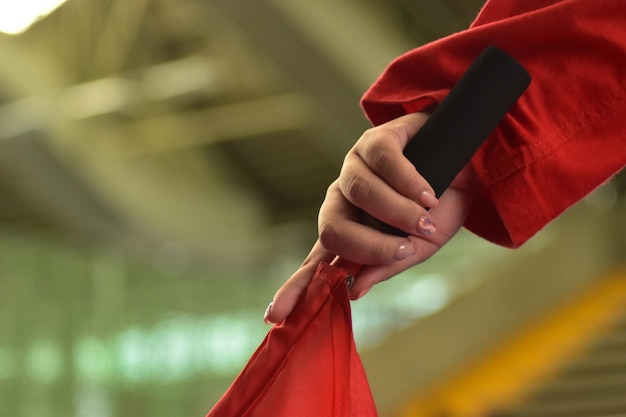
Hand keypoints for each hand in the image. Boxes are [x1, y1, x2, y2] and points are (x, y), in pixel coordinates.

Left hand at [264, 112, 480, 322]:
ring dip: (398, 213)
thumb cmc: (442, 208)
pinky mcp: (376, 137)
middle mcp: (343, 198)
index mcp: (350, 228)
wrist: (474, 168)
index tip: (275, 316)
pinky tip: (427, 192)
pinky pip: (382, 160)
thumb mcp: (420, 246)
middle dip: (369, 246)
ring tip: (427, 216)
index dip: (294, 287)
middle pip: (331, 227)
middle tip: (406, 250)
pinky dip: (408, 181)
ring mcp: (355, 165)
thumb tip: (355, 290)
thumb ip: (388, 265)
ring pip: (358, 191)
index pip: (316, 260)